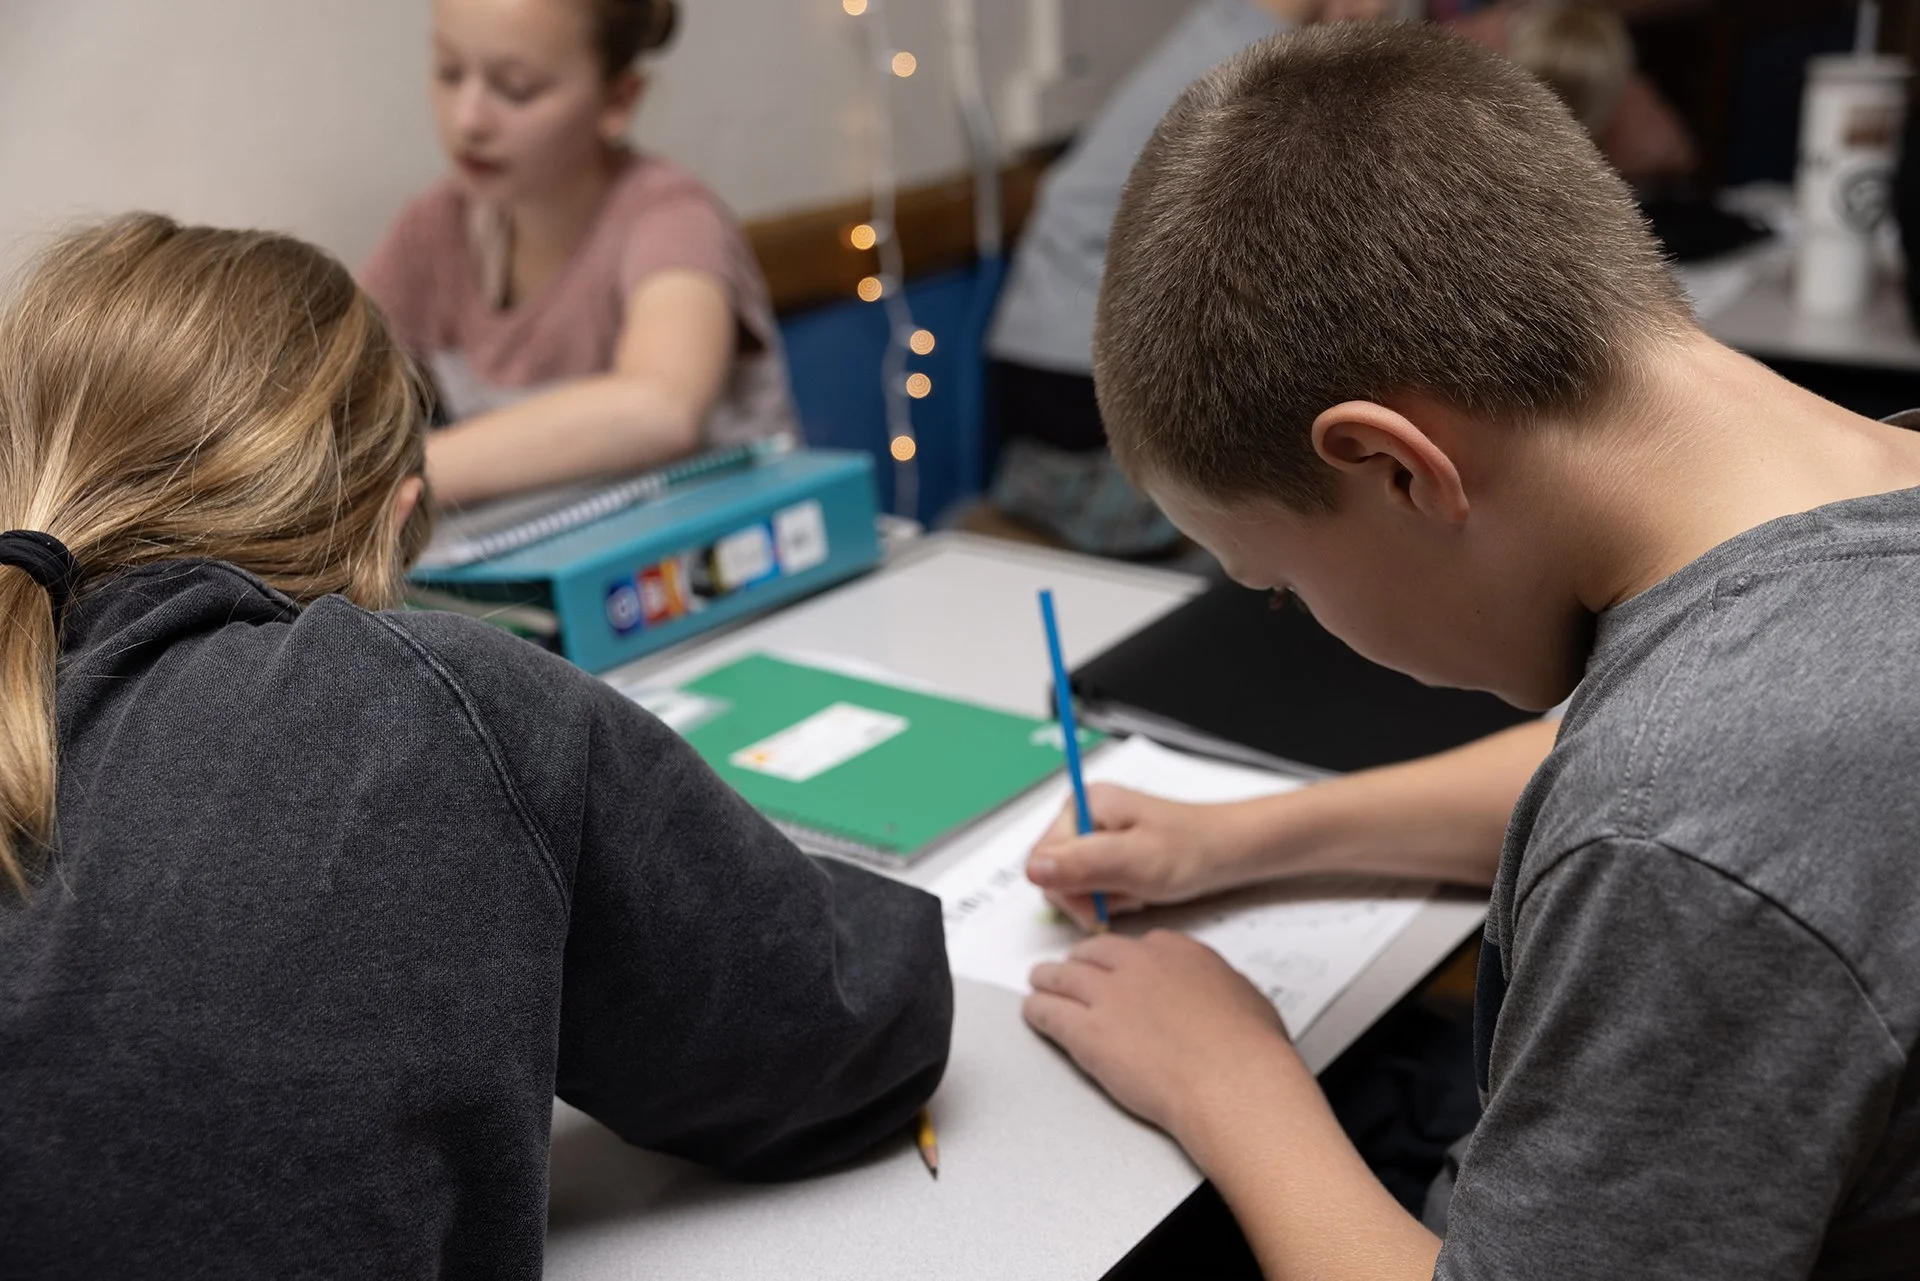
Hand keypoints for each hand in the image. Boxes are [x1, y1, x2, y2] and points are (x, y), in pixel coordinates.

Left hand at [1023, 930, 1298, 1137]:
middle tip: (1068, 971)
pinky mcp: (1086, 1030)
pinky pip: (1049, 1012)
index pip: (1136, 945)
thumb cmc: (1249, 1050)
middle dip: (1078, 963)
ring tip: (1039, 984)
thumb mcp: (1245, 998)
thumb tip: (1217, 995)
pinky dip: (1037, 1011)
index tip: (1116, 967)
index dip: (1120, 959)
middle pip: (1093, 954)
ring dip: (1047, 980)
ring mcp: (1109, 995)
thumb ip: (1218, 986)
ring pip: (1063, 976)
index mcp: (1177, 951)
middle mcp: (1138, 964)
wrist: (1232, 1081)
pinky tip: (1033, 1012)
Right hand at [1025, 784, 1254, 928]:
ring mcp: (1096, 832)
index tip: (1100, 904)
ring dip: (1103, 898)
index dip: (1066, 889)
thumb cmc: (1189, 851)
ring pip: (1074, 882)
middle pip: (1055, 872)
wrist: (1230, 851)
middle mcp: (1083, 814)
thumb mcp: (1134, 861)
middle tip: (1127, 897)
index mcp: (1083, 805)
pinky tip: (1138, 891)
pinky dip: (1114, 895)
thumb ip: (1082, 865)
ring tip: (1138, 892)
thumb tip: (1032, 870)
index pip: (1041, 859)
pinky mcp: (1110, 850)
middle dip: (1087, 895)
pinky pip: (1094, 883)